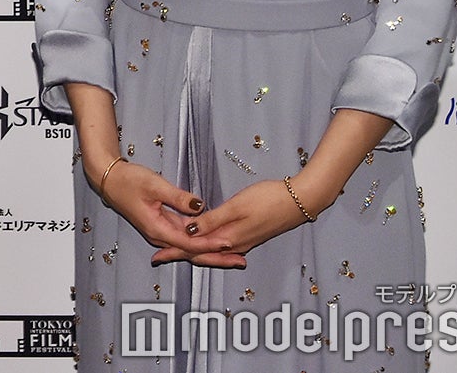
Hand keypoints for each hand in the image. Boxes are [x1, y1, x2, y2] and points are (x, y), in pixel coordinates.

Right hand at [92, 161, 237, 268]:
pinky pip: (186, 237)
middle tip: (241, 260)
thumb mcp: (154, 185)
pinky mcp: (163, 225)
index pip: (189, 242)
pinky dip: (202, 240)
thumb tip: (200, 206)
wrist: (109, 180)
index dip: (211, 244)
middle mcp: (160, 235)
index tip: (230, 243)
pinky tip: (216, 241)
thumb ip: (178, 198)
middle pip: (192, 251)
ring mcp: (162, 231)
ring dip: (212, 250)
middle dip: (218, 257)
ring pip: (190, 246)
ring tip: (235, 254)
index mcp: (157, 229)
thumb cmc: (128, 181)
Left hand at [154, 179, 314, 267]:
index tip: (155, 256)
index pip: (195, 249)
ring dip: (193, 250)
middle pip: (201, 254)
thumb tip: (190, 233)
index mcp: (229, 239)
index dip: (174, 251)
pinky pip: (221, 245)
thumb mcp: (237, 207)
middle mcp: (235, 245)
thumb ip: (213, 221)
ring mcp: (243, 242)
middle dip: (179, 254)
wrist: (300, 201)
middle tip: (158, 257)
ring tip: (173, 249)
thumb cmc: (269, 199)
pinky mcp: (249, 235)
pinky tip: (202, 240)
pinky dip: (207, 246)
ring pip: (211, 251)